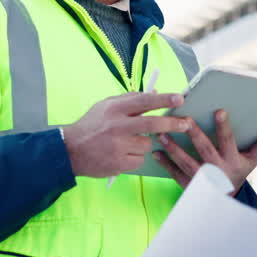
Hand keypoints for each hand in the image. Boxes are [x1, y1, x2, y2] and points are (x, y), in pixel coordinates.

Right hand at [62, 93, 189, 177]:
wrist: (70, 150)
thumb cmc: (92, 126)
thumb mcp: (106, 106)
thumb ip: (129, 100)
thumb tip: (154, 94)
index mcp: (114, 109)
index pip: (143, 101)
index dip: (163, 99)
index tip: (180, 98)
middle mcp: (117, 126)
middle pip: (152, 124)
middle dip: (172, 123)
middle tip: (186, 123)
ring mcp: (118, 146)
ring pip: (147, 143)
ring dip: (143, 143)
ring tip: (126, 143)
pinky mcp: (118, 163)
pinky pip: (140, 159)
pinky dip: (135, 157)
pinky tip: (121, 154)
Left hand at [153, 108, 256, 191]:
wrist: (225, 202)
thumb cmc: (237, 174)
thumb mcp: (251, 161)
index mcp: (232, 160)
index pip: (228, 141)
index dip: (224, 127)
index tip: (218, 111)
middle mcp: (217, 169)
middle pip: (205, 150)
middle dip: (194, 135)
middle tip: (183, 120)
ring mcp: (202, 179)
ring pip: (186, 162)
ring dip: (173, 149)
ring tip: (162, 135)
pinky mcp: (189, 186)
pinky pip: (175, 174)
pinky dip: (165, 164)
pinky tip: (155, 153)